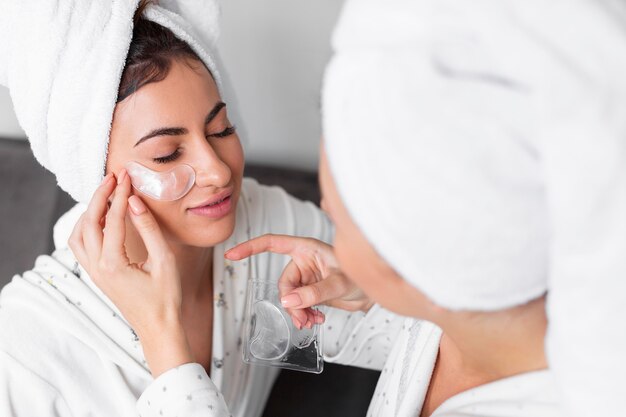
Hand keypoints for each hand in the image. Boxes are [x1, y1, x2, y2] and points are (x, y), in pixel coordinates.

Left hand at [68, 169, 191, 375]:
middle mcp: (97, 267)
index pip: (113, 218)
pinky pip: (80, 246)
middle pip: (89, 221)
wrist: (158, 328)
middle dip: (100, 196)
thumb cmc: (166, 298)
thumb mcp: (164, 260)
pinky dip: (85, 227)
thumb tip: (134, 202)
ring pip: (78, 234)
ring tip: (106, 195)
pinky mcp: (97, 275)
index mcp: (114, 263)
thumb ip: (148, 229)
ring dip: (89, 211)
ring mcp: (94, 273)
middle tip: (113, 177)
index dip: (120, 194)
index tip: (127, 176)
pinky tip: (100, 219)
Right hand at [225, 234, 372, 328]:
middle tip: (302, 320)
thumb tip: (287, 301)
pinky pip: (297, 304)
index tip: (232, 254)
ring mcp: (306, 277)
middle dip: (290, 303)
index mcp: (306, 248)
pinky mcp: (309, 291)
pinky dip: (303, 314)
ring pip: (289, 297)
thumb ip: (314, 292)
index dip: (251, 247)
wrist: (372, 293)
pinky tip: (316, 320)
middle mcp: (303, 261)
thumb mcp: (339, 284)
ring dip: (297, 312)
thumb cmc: (361, 278)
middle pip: (283, 282)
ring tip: (311, 322)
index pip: (272, 243)